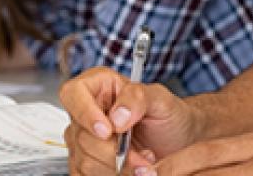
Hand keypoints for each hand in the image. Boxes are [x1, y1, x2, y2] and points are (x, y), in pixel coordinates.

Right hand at [61, 67, 200, 175]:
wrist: (178, 141)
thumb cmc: (168, 115)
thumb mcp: (161, 98)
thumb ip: (139, 98)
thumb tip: (117, 115)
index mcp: (99, 85)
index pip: (74, 94)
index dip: (85, 113)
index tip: (108, 131)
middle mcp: (87, 111)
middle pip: (82, 136)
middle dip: (114, 151)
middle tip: (145, 156)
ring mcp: (83, 140)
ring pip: (85, 160)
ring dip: (118, 168)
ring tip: (145, 163)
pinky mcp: (86, 163)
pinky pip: (86, 175)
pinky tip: (132, 172)